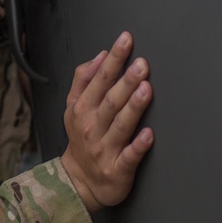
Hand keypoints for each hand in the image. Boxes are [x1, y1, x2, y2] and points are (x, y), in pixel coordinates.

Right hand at [61, 31, 153, 212]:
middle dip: (126, 81)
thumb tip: (99, 56)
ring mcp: (105, 149)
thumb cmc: (81, 139)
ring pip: (120, 125)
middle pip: (111, 100)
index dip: (113, 59)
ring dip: (133, 107)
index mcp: (83, 108)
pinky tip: (148, 134)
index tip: (126, 41)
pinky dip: (138, 146)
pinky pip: (129, 156)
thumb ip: (84, 79)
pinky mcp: (117, 169)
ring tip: (146, 90)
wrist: (78, 181)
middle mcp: (92, 127)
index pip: (99, 79)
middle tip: (142, 64)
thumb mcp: (73, 106)